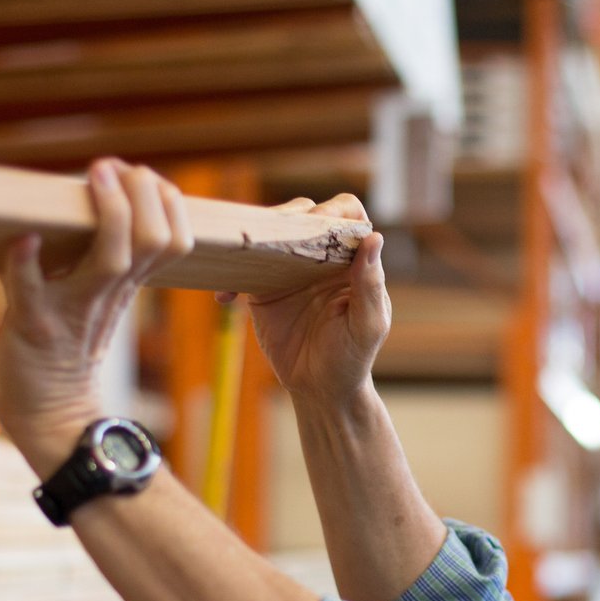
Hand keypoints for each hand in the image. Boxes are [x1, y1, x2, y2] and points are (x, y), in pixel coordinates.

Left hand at [0, 158, 191, 474]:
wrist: (50, 418)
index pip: (173, 239)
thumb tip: (102, 204)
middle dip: (142, 194)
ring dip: (106, 212)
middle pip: (152, 240)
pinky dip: (24, 260)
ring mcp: (72, 310)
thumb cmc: (68, 352)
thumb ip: (105, 260)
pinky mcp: (31, 325)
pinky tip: (22, 237)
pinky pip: (29, 289)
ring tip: (94, 178)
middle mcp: (107, 294)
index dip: (167, 201)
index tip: (141, 175)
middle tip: (113, 169)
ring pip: (110, 260)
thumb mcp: (100, 301)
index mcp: (126, 286)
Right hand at [219, 194, 387, 409]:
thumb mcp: (366, 326)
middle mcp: (322, 257)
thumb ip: (370, 285)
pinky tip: (225, 298)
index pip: (347, 215)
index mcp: (351, 260)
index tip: (317, 227)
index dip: (332, 211)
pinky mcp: (263, 289)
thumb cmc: (352, 358)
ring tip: (245, 254)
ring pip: (272, 233)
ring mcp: (290, 270)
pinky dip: (230, 276)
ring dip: (256, 237)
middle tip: (275, 239)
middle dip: (289, 217)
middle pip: (305, 214)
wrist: (320, 390)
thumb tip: (374, 238)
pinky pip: (244, 269)